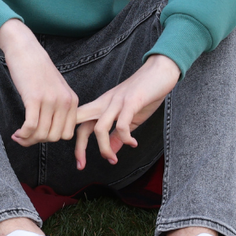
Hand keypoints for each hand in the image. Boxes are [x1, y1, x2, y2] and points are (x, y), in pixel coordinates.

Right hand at [0, 18, 79, 146]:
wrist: (25, 49)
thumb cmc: (37, 69)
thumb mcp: (56, 88)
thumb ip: (59, 107)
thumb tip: (50, 132)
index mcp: (72, 100)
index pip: (67, 134)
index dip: (50, 139)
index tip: (37, 136)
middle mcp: (64, 101)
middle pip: (54, 137)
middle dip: (38, 141)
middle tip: (25, 137)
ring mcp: (50, 100)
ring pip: (42, 134)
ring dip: (28, 140)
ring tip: (18, 136)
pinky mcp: (34, 98)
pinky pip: (31, 126)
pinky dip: (23, 134)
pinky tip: (16, 133)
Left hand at [72, 54, 180, 170]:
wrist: (160, 70)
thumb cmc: (144, 93)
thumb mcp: (129, 117)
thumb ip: (117, 134)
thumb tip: (111, 151)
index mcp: (102, 106)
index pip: (79, 123)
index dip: (76, 144)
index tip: (80, 163)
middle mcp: (105, 103)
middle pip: (80, 123)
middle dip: (78, 147)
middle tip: (81, 165)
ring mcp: (117, 102)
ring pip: (99, 128)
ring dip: (104, 148)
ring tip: (112, 159)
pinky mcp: (132, 101)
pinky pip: (122, 124)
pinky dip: (125, 138)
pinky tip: (133, 143)